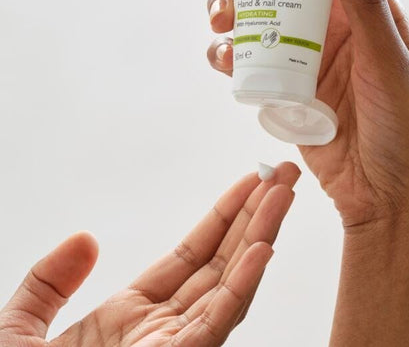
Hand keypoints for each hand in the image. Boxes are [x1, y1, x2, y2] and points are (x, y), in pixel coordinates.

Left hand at [0, 163, 299, 346]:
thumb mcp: (19, 331)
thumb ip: (48, 283)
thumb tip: (84, 240)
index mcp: (133, 315)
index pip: (193, 253)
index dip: (224, 215)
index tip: (250, 184)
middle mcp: (166, 327)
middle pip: (223, 260)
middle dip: (256, 214)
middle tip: (282, 176)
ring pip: (230, 283)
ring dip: (261, 235)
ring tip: (283, 195)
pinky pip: (218, 320)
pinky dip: (245, 284)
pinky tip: (263, 250)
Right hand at [207, 0, 408, 230]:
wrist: (391, 194)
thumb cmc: (407, 127)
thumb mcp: (390, 60)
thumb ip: (366, 0)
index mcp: (359, 6)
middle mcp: (328, 24)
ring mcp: (302, 55)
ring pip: (251, 16)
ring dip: (226, 9)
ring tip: (219, 20)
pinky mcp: (284, 88)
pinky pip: (245, 60)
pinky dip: (227, 55)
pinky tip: (223, 59)